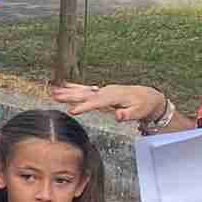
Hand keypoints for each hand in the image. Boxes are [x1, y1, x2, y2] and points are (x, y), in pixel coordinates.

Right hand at [51, 82, 166, 125]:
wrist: (148, 96)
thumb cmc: (143, 106)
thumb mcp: (138, 112)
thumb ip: (127, 114)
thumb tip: (118, 116)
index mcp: (114, 97)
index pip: (96, 103)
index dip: (84, 106)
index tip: (72, 111)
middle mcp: (106, 91)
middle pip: (85, 93)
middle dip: (69, 95)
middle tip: (55, 96)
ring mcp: (103, 90)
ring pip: (83, 90)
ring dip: (68, 91)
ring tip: (53, 91)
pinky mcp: (102, 91)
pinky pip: (86, 88)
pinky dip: (74, 87)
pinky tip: (64, 86)